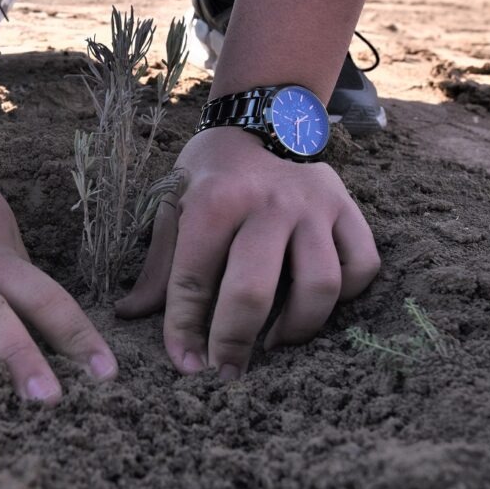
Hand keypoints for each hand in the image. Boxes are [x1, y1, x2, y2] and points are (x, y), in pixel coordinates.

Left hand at [116, 127, 379, 379]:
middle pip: (255, 290)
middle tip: (227, 370)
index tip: (187, 366)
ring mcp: (314, 205)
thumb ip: (159, 266)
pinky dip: (344, 296)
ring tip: (273, 342)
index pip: (193, 281)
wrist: (261, 118)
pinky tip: (313, 306)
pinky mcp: (348, 208)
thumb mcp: (173, 206)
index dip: (185, 332)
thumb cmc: (210, 174)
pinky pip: (361, 266)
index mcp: (215, 200)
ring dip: (297, 327)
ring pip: (321, 285)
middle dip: (235, 341)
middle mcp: (268, 202)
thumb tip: (128, 315)